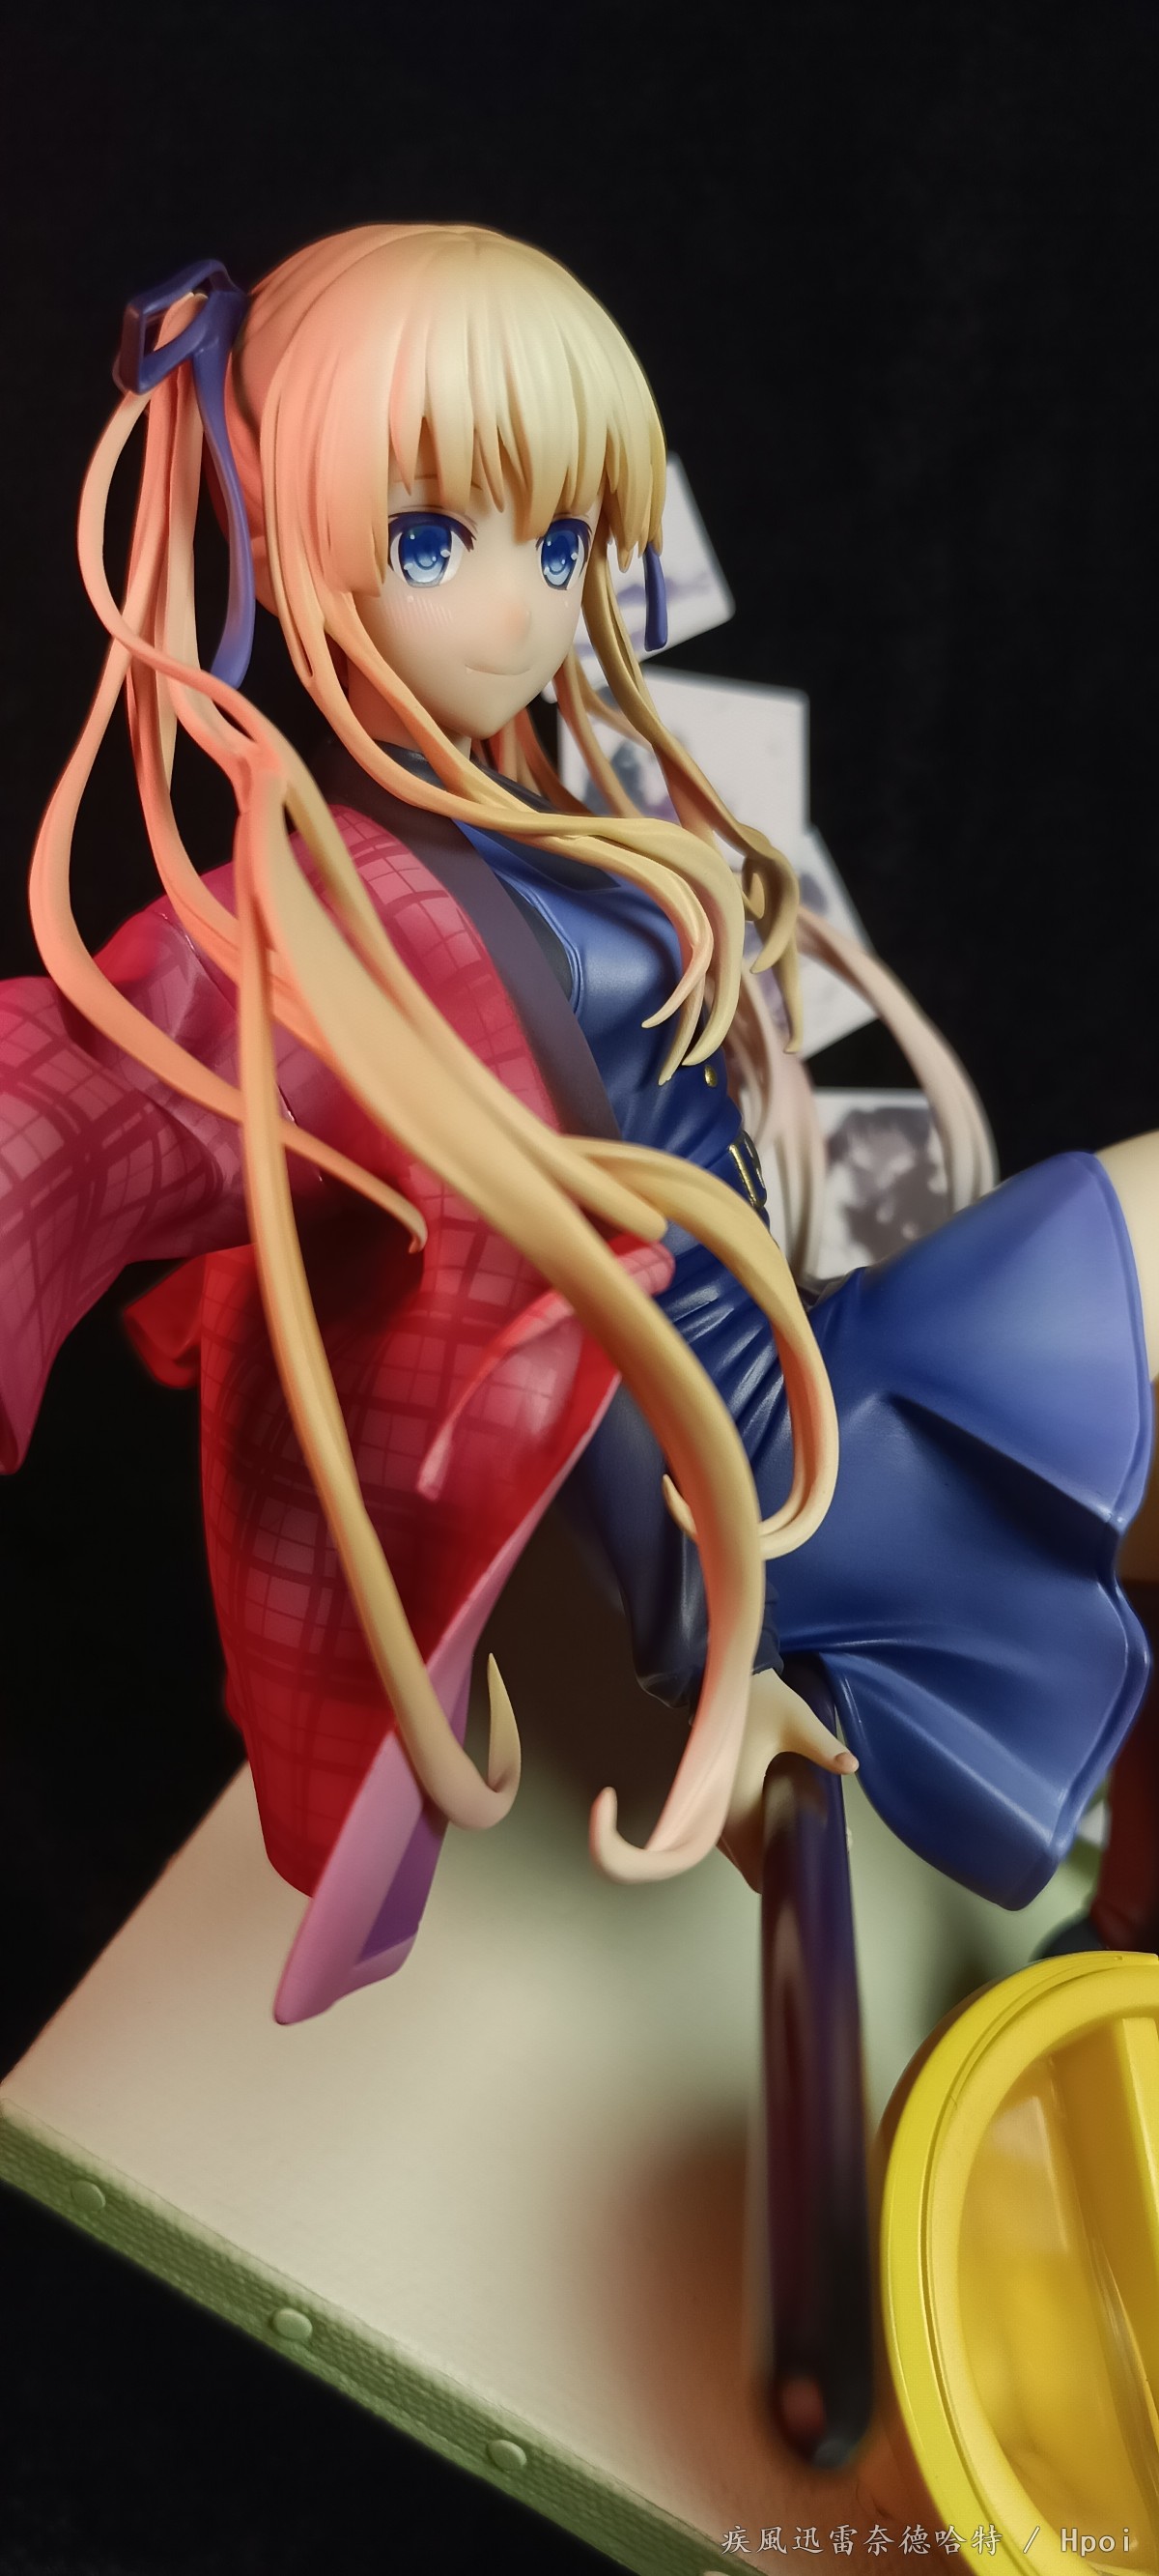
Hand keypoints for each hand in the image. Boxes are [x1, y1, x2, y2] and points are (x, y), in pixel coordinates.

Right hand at [718, 1665, 856, 1891]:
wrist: (721, 1673)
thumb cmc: (758, 1699)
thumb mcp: (796, 1720)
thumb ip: (823, 1748)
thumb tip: (852, 1767)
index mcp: (737, 1801)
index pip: (754, 1863)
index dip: (782, 1875)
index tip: (813, 1866)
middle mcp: (719, 1812)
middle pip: (748, 1863)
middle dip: (782, 1861)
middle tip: (822, 1842)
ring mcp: (712, 1804)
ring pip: (738, 1849)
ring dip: (767, 1848)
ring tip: (807, 1832)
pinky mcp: (713, 1793)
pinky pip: (732, 1831)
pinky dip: (754, 1833)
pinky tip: (781, 1819)